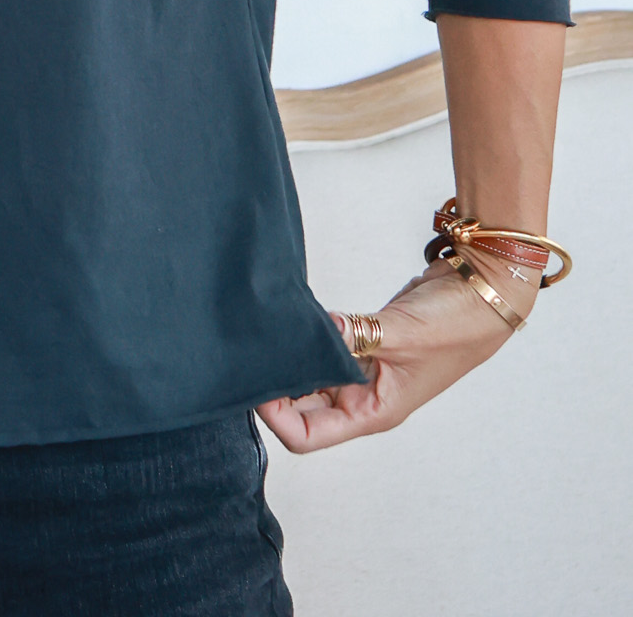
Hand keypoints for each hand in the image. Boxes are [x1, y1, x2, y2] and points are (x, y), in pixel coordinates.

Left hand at [257, 248, 533, 452]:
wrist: (482, 292)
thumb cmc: (456, 326)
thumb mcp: (402, 334)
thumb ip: (354, 334)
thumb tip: (315, 329)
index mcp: (372, 412)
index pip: (307, 434)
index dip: (275, 416)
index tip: (254, 383)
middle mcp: (363, 397)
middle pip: (300, 407)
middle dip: (273, 386)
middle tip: (246, 356)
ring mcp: (362, 370)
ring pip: (309, 376)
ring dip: (288, 360)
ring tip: (262, 337)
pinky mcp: (363, 341)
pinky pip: (324, 347)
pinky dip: (305, 337)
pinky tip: (288, 320)